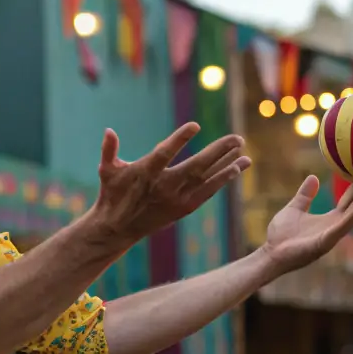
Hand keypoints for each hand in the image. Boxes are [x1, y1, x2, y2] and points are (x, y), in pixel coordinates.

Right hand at [91, 124, 249, 242]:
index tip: (195, 125)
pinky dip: (222, 180)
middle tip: (238, 138)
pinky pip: (208, 192)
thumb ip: (108, 150)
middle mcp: (164, 186)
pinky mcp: (184, 208)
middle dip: (218, 151)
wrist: (118, 228)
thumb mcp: (106, 171)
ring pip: (206, 179)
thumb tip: (108, 130)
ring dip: (227, 165)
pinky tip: (236, 169)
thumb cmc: (112, 194)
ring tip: (245, 153)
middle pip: (196, 166)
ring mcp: (176, 199)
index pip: (164, 154)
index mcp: (145, 173)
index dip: (178, 140)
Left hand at [262, 178, 352, 273]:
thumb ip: (305, 195)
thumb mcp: (295, 208)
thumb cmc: (281, 234)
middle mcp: (333, 227)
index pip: (348, 203)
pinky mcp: (324, 242)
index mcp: (328, 220)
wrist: (271, 252)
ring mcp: (331, 235)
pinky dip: (352, 217)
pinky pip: (341, 228)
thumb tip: (313, 176)